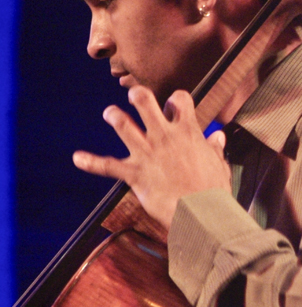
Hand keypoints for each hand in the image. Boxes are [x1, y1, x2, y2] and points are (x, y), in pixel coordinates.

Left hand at [72, 85, 231, 229]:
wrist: (200, 212)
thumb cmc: (213, 189)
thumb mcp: (218, 162)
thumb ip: (214, 147)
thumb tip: (217, 137)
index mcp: (188, 131)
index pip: (180, 99)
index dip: (177, 99)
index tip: (175, 105)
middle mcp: (164, 136)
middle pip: (144, 102)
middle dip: (138, 94)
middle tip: (134, 95)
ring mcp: (147, 153)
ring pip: (122, 125)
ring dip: (114, 116)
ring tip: (110, 113)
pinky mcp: (134, 173)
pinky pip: (107, 166)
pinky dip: (91, 162)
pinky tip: (77, 157)